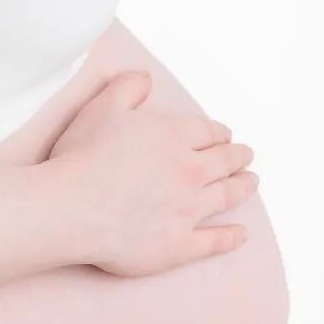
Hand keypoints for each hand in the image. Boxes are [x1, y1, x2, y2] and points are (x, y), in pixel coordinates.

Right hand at [46, 69, 257, 275]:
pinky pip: (214, 241)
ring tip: (251, 182)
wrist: (73, 208)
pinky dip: (231, 237)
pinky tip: (241, 234)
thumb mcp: (102, 108)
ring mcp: (188, 211)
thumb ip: (127, 88)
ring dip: (242, 187)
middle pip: (224, 162)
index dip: (218, 133)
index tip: (225, 135)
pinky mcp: (179, 245)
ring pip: (226, 196)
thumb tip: (145, 79)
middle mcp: (189, 172)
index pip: (207, 132)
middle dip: (238, 157)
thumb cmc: (82, 158)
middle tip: (246, 156)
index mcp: (173, 137)